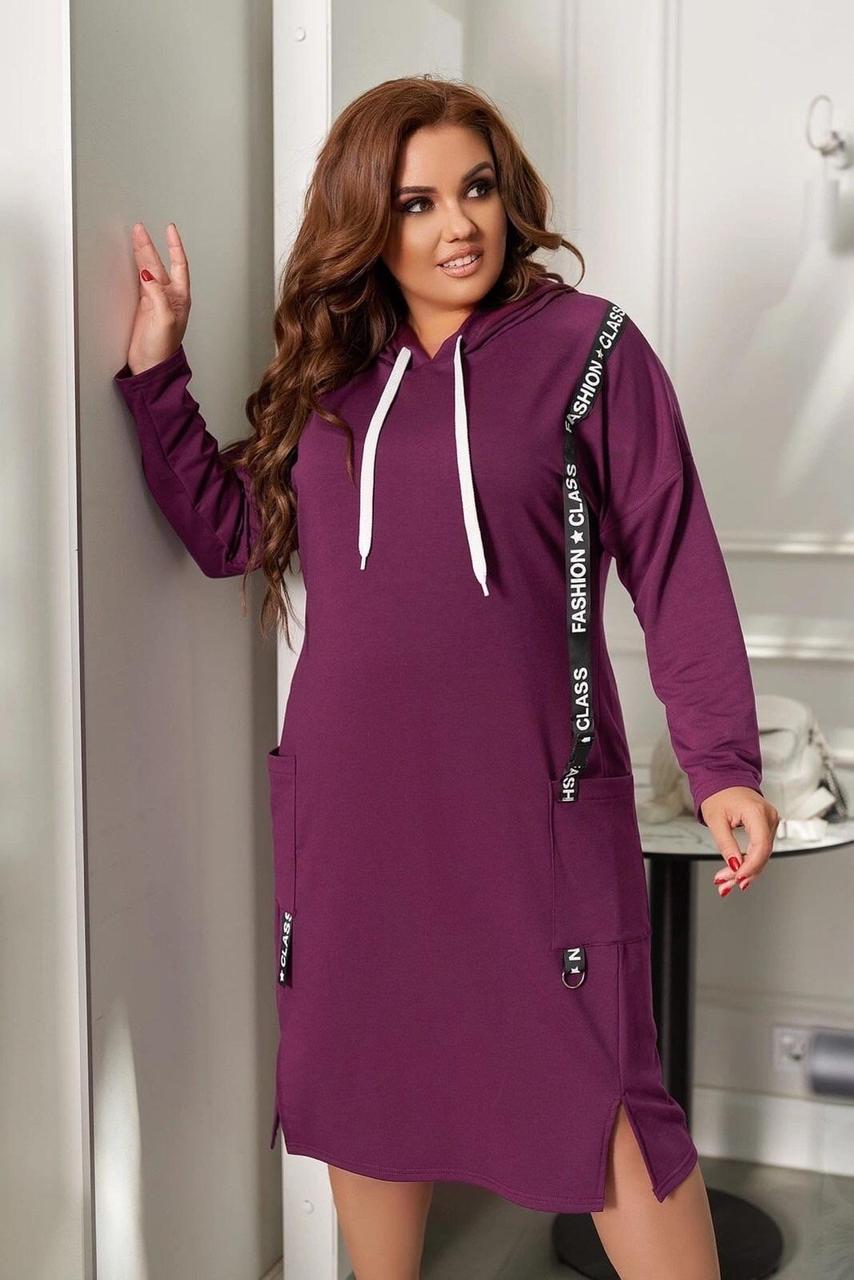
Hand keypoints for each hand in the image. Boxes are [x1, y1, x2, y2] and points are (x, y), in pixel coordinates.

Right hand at [124, 221, 190, 374]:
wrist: (151, 366)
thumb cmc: (163, 349)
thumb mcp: (164, 320)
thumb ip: (158, 296)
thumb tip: (148, 275)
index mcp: (180, 298)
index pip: (179, 265)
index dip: (174, 246)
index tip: (169, 230)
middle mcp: (169, 297)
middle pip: (159, 264)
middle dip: (150, 246)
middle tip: (139, 230)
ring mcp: (156, 301)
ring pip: (148, 270)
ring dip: (142, 253)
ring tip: (136, 237)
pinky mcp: (144, 307)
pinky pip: (141, 281)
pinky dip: (137, 268)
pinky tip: (134, 260)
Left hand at [702, 787, 778, 896]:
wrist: (724, 778)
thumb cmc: (719, 794)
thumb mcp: (716, 820)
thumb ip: (726, 844)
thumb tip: (734, 866)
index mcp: (757, 812)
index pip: (760, 846)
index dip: (750, 866)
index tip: (737, 878)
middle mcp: (769, 817)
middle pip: (762, 853)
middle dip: (744, 873)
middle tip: (725, 886)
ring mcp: (770, 822)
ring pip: (762, 854)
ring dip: (745, 871)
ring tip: (726, 884)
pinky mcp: (767, 827)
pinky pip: (760, 849)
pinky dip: (748, 862)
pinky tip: (736, 874)